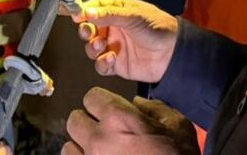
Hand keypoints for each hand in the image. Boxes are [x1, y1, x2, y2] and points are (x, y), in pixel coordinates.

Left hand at [63, 87, 199, 154]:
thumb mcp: (177, 126)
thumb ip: (156, 108)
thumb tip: (137, 103)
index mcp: (119, 118)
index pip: (91, 97)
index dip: (101, 103)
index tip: (107, 112)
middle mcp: (99, 139)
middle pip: (74, 120)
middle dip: (87, 124)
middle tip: (102, 132)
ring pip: (69, 147)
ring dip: (81, 148)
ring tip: (98, 153)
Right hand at [72, 0, 177, 82]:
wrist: (174, 54)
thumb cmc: (159, 28)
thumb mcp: (133, 16)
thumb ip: (109, 14)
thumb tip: (86, 11)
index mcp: (118, 11)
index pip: (94, 8)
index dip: (83, 11)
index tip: (76, 15)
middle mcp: (114, 28)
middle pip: (89, 28)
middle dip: (86, 31)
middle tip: (88, 32)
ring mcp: (114, 46)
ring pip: (92, 48)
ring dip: (93, 47)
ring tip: (101, 45)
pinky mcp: (117, 64)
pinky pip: (101, 65)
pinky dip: (102, 63)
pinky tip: (111, 58)